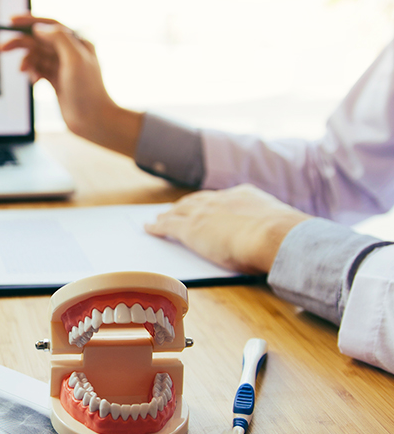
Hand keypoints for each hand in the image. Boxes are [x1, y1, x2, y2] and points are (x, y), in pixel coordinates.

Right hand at [0, 14, 142, 156]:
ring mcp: (63, 66)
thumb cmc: (88, 91)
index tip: (11, 21)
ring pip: (37, 56)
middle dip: (20, 42)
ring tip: (22, 71)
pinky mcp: (57, 80)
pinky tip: (33, 81)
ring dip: (26, 61)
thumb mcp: (75, 60)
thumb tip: (39, 28)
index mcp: (77, 41)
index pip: (50, 25)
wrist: (93, 120)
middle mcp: (70, 51)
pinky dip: (32, 72)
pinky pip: (38, 70)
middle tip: (1, 48)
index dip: (29, 21)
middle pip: (39, 40)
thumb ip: (59, 39)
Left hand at [145, 184, 311, 273]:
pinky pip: (167, 226)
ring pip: (179, 211)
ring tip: (160, 218)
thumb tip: (281, 238)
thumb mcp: (279, 226)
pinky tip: (149, 228)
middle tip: (175, 209)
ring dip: (169, 214)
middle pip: (197, 201)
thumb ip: (272, 229)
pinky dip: (156, 226)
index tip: (205, 204)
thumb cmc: (282, 237)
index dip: (210, 202)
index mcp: (244, 195)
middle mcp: (220, 200)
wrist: (273, 236)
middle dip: (185, 205)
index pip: (222, 198)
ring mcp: (203, 213)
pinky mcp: (190, 229)